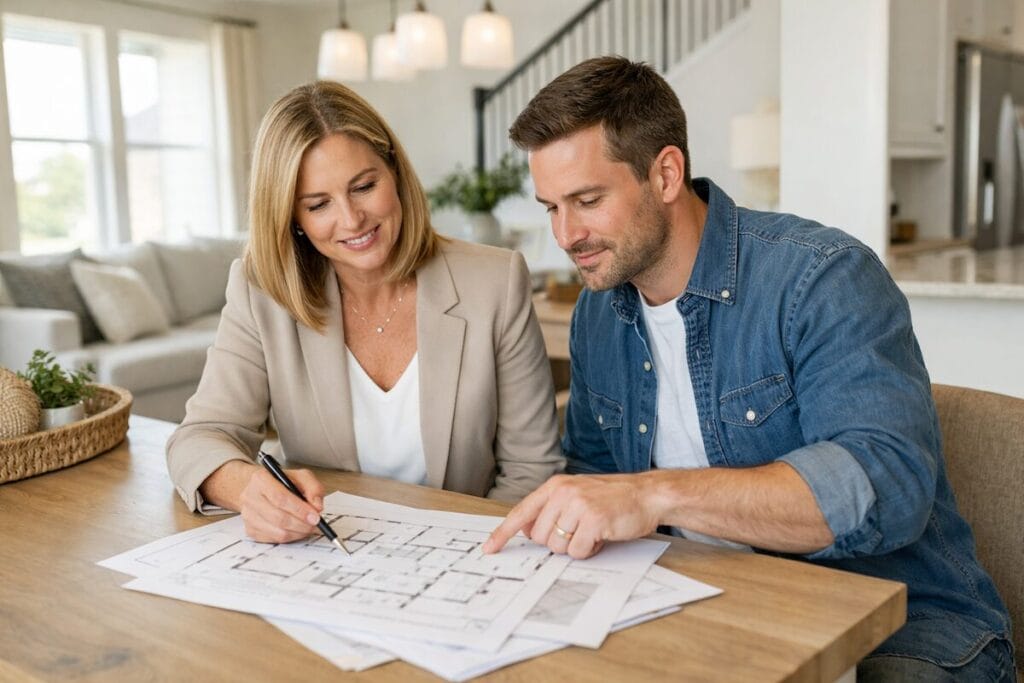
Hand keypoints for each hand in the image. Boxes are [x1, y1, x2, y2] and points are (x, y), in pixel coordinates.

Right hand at [202, 460, 325, 543]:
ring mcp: (248, 515)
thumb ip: (313, 488)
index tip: (315, 516)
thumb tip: (317, 506)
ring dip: (298, 532)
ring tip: (308, 527)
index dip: (300, 509)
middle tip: (315, 524)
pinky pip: (274, 540)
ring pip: (277, 532)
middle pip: (278, 517)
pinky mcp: (250, 530)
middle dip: (301, 524)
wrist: (262, 489)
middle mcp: (250, 497)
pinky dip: (290, 537)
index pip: (280, 497)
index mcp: (261, 479)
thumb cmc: (283, 483)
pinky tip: (297, 530)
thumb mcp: (301, 477)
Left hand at [482, 473, 661, 558]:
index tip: (489, 548)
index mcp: (555, 487)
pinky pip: (577, 551)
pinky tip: (601, 536)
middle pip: (540, 537)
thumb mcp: (578, 495)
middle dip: (558, 542)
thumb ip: (553, 509)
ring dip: (575, 547)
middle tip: (579, 532)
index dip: (503, 532)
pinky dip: (589, 550)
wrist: (647, 494)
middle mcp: (563, 493)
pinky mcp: (593, 520)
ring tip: (592, 531)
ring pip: (557, 546)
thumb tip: (530, 532)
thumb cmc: (613, 498)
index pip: (522, 512)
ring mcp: (578, 505)